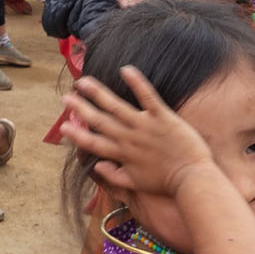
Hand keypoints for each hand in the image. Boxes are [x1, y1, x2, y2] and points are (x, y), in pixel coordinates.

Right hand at [60, 67, 215, 199]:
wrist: (192, 179)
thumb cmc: (166, 183)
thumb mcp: (136, 184)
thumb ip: (114, 176)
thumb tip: (96, 165)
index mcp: (122, 155)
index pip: (94, 143)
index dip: (77, 135)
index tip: (63, 126)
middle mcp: (129, 138)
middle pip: (99, 121)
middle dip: (81, 108)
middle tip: (66, 97)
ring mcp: (144, 126)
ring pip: (116, 106)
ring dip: (98, 93)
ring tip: (83, 81)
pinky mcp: (162, 117)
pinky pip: (148, 96)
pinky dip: (137, 82)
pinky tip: (125, 69)